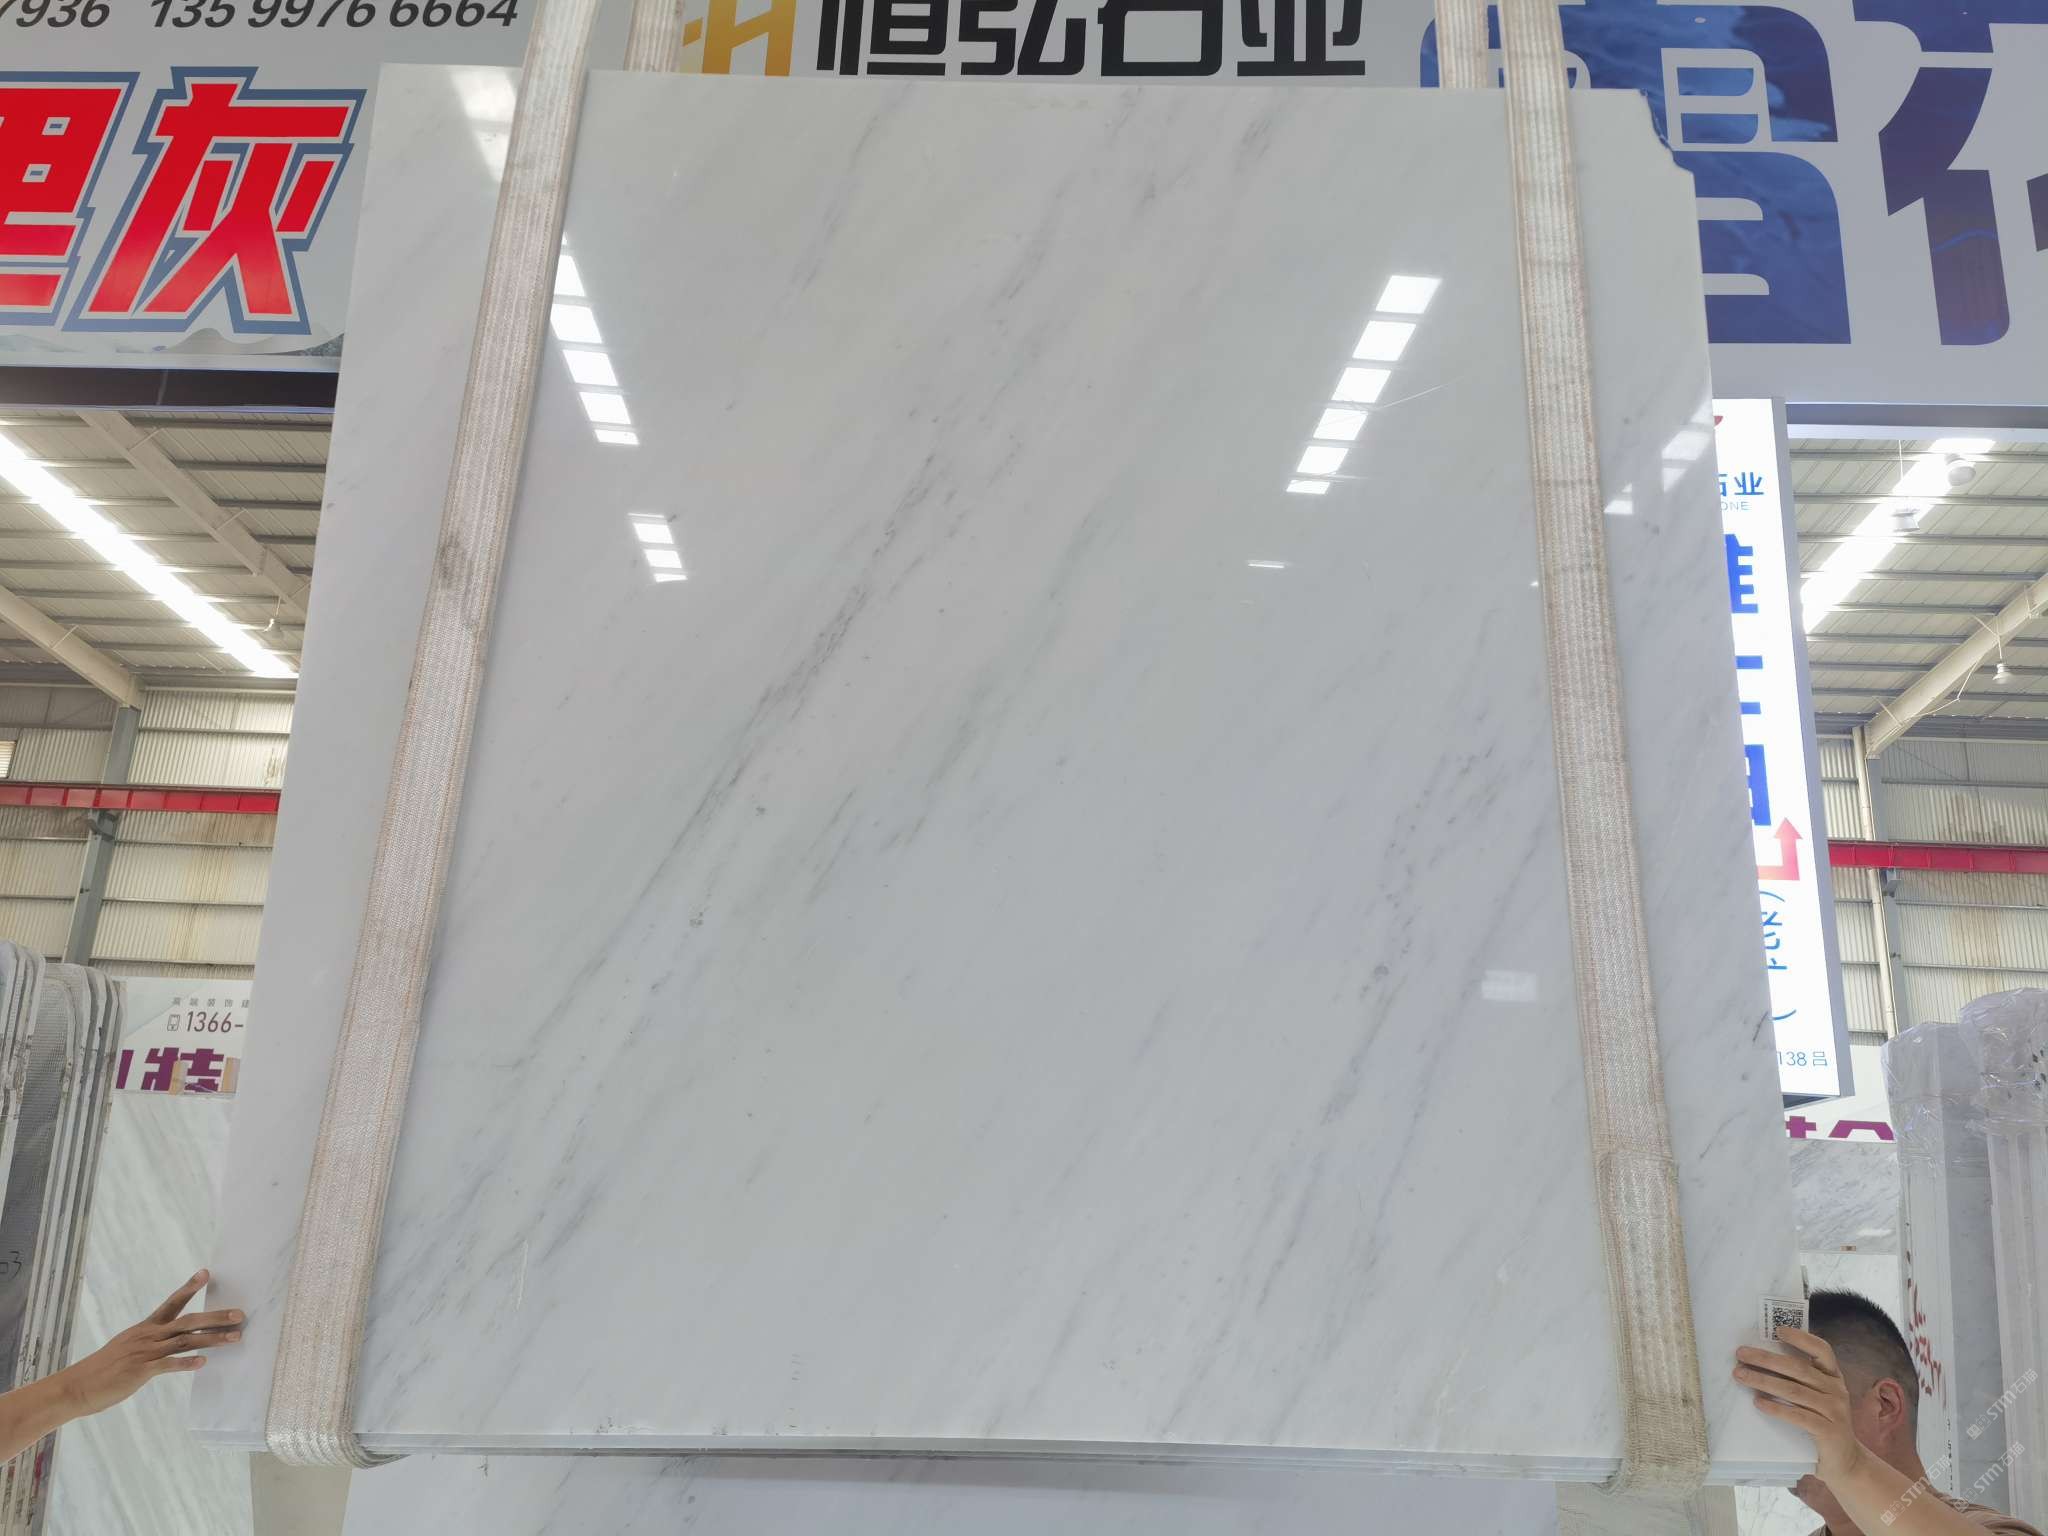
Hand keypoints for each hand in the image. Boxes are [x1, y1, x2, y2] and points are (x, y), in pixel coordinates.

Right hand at [51, 1271, 242, 1418]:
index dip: (189, 1287)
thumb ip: (151, 1342)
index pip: (172, 1302)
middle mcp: (148, 1336)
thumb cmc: (104, 1369)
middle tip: (239, 1314)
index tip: (206, 1273)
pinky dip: (186, 1363)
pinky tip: (203, 1363)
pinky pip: (167, 1365)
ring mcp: (145, 1353)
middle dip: (215, 1317)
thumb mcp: (128, 1347)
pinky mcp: (140, 1371)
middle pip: (188, 1321)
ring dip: (212, 1339)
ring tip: (235, 1337)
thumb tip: (172, 1341)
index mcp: (145, 1328)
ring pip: (185, 1341)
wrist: (77, 1386)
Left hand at [1733, 1327, 1864, 1482]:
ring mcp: (1835, 1411)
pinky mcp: (1830, 1432)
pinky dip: (1777, 1408)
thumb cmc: (1822, 1424)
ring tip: (1740, 1375)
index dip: (1801, 1338)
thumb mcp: (1815, 1398)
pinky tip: (1758, 1403)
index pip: (1822, 1350)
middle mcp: (1837, 1390)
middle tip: (1740, 1354)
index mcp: (1833, 1377)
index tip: (1777, 1330)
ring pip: (1794, 1391)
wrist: (1845, 1463)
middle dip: (1766, 1359)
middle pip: (1798, 1368)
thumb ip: (1798, 1381)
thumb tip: (1757, 1360)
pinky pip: (1799, 1416)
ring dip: (1763, 1381)